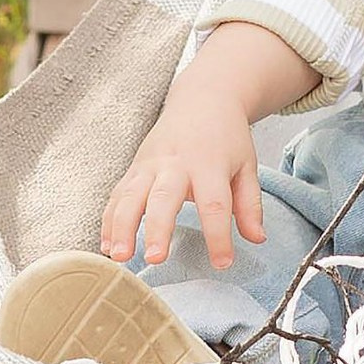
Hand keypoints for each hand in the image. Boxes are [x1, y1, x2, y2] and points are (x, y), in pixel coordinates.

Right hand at [100, 23, 311, 271]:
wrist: (203, 98)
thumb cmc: (227, 138)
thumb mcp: (247, 166)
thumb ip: (250, 204)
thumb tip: (258, 240)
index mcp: (210, 164)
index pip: (215, 204)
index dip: (218, 236)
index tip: (223, 264)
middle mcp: (176, 163)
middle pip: (165, 198)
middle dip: (158, 229)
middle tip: (156, 259)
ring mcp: (151, 164)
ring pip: (131, 196)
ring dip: (122, 227)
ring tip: (119, 257)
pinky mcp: (134, 167)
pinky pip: (117, 195)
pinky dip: (109, 220)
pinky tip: (105, 245)